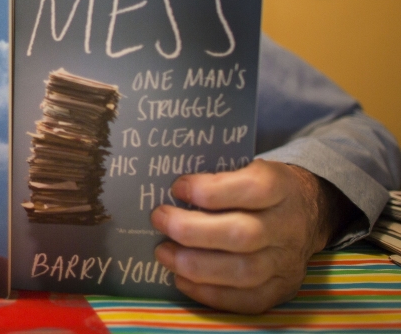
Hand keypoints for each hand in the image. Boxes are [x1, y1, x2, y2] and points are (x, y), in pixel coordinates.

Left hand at [150, 159, 349, 313]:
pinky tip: (181, 279)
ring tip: (163, 253)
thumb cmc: (259, 189)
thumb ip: (217, 175)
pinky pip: (247, 300)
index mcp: (282, 188)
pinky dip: (209, 293)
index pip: (253, 188)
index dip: (211, 190)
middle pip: (242, 235)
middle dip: (192, 230)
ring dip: (195, 265)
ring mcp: (287, 262)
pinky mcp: (282, 289)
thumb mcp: (248, 167)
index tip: (177, 187)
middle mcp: (288, 227)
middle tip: (159, 219)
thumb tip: (168, 186)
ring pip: (244, 272)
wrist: (308, 214)